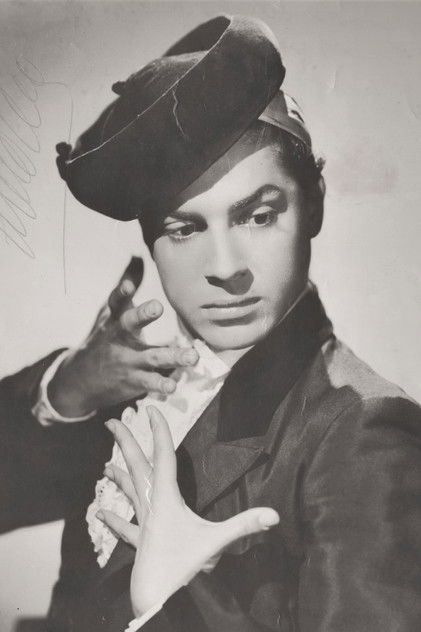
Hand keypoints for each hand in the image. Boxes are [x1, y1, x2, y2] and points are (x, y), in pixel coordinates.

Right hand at [48, 258, 197, 416]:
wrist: (80, 380)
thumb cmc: (104, 338)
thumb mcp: (111, 312)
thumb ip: (127, 286)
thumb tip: (137, 255)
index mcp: (115, 319)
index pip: (116, 301)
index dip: (121, 291)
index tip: (128, 284)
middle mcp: (120, 338)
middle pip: (130, 323)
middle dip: (142, 314)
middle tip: (157, 306)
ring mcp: (127, 360)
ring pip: (152, 357)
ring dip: (172, 356)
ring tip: (192, 357)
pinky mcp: (134, 381)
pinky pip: (150, 383)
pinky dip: (162, 385)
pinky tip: (173, 386)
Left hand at [98, 407, 279, 616]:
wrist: (157, 600)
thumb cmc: (184, 568)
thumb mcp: (217, 543)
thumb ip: (245, 525)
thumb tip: (275, 515)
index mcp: (166, 498)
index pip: (163, 456)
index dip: (159, 430)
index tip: (151, 409)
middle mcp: (150, 506)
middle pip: (136, 467)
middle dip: (125, 443)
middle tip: (111, 423)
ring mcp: (142, 524)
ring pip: (128, 493)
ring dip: (118, 477)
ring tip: (105, 465)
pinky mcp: (140, 542)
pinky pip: (124, 528)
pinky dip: (113, 519)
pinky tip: (100, 514)